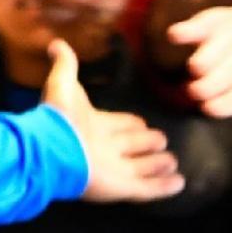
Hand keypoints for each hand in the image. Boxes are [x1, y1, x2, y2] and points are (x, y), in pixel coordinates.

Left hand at [42, 37, 183, 202]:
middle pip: (131, 146)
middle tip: (162, 140)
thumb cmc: (60, 118)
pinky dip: (163, 186)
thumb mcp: (63, 84)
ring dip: (156, 165)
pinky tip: (179, 183)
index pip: (117, 125)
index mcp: (92, 127)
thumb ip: (65, 65)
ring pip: (140, 168)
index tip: (142, 123)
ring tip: (172, 161)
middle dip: (146, 144)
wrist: (52, 150)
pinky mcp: (121, 188)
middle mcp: (104, 149)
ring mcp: (114, 171)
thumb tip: (56, 43)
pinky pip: (147, 189)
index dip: (129, 124)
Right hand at [167, 0, 231, 180]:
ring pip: (200, 61)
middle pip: (208, 86)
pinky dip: (184, 32)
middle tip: (205, 87)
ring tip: (203, 68)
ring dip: (196, 66)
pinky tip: (179, 37)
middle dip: (201, 89)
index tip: (215, 105)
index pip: (225, 105)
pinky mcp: (218, 19)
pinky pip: (196, 25)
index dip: (216, 106)